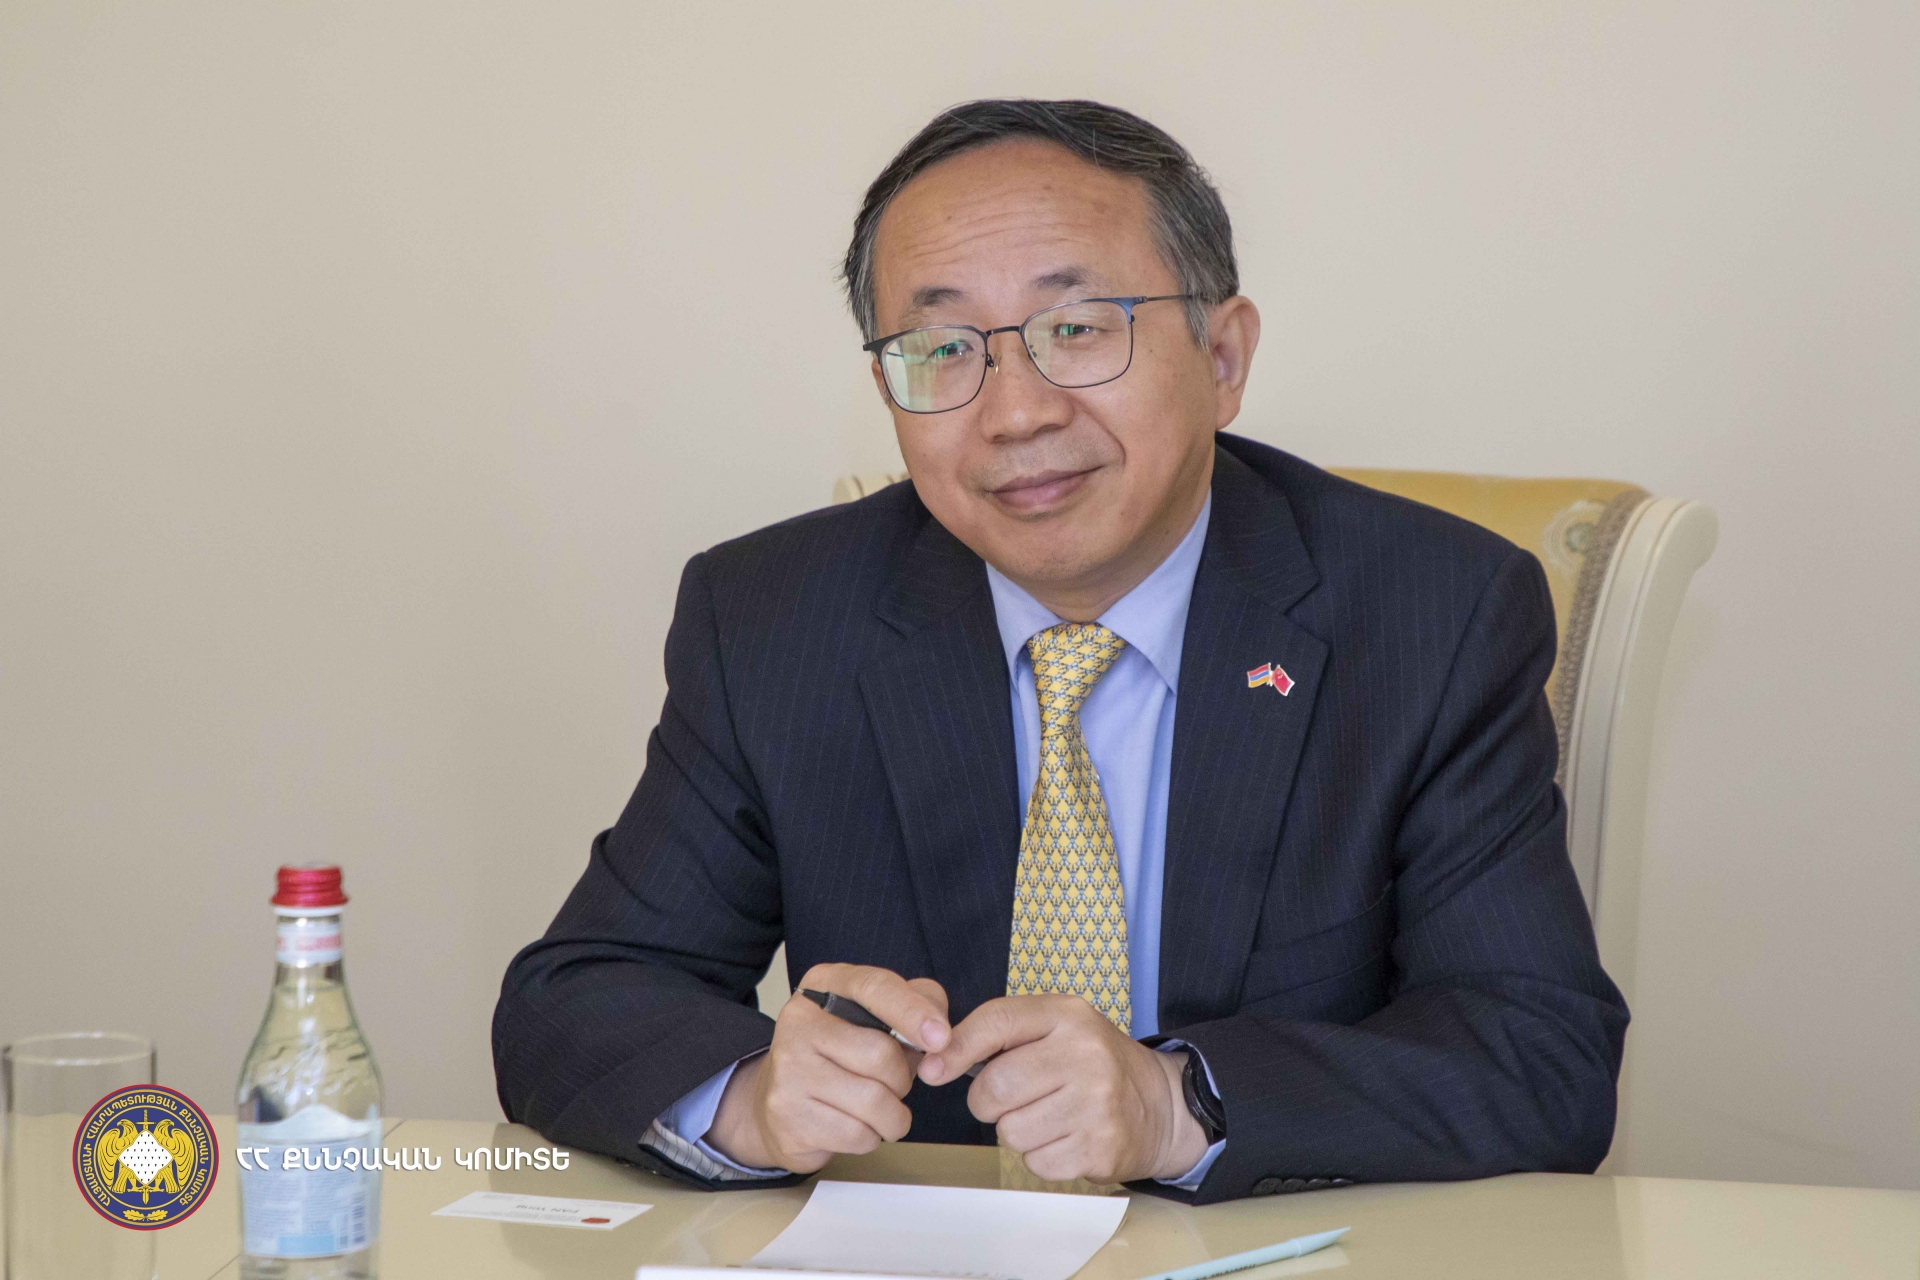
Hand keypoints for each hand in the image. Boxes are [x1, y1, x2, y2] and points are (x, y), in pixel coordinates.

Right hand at [706, 964, 949, 1171]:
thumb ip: (918, 1004)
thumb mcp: (879, 1015)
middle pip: (880, 1054)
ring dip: (892, 1114)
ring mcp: (788, 1068)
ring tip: (878, 1108)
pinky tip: (854, 1125)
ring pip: (873, 1101)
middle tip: (892, 1083)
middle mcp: (799, 1020)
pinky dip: (870, 1137)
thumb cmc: (844, 1054)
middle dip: (902, 1078)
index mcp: (825, 984)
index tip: (941, 1038)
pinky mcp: (787, 1114)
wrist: (782, 1101)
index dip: (912, 1011)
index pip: (874, 987)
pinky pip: (856, 1134)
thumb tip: (940, 1033)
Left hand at [919, 994, 1207, 1182]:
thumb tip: (932, 1064)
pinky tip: (1066, 1138)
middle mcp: (1085, 1054)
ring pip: (1011, 1131)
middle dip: (989, 1102)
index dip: (955, 1049)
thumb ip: (996, 1034)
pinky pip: (1036, 1163)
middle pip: (995, 1087)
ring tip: (1049, 1116)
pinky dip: (1041, 1157)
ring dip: (1018, 1131)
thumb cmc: (1090, 1064)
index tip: (933, 1071)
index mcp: (1067, 1015)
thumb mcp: (1053, 1028)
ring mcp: (1096, 1103)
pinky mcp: (1100, 1148)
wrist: (1160, 1105)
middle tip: (1014, 1099)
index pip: (997, 1021)